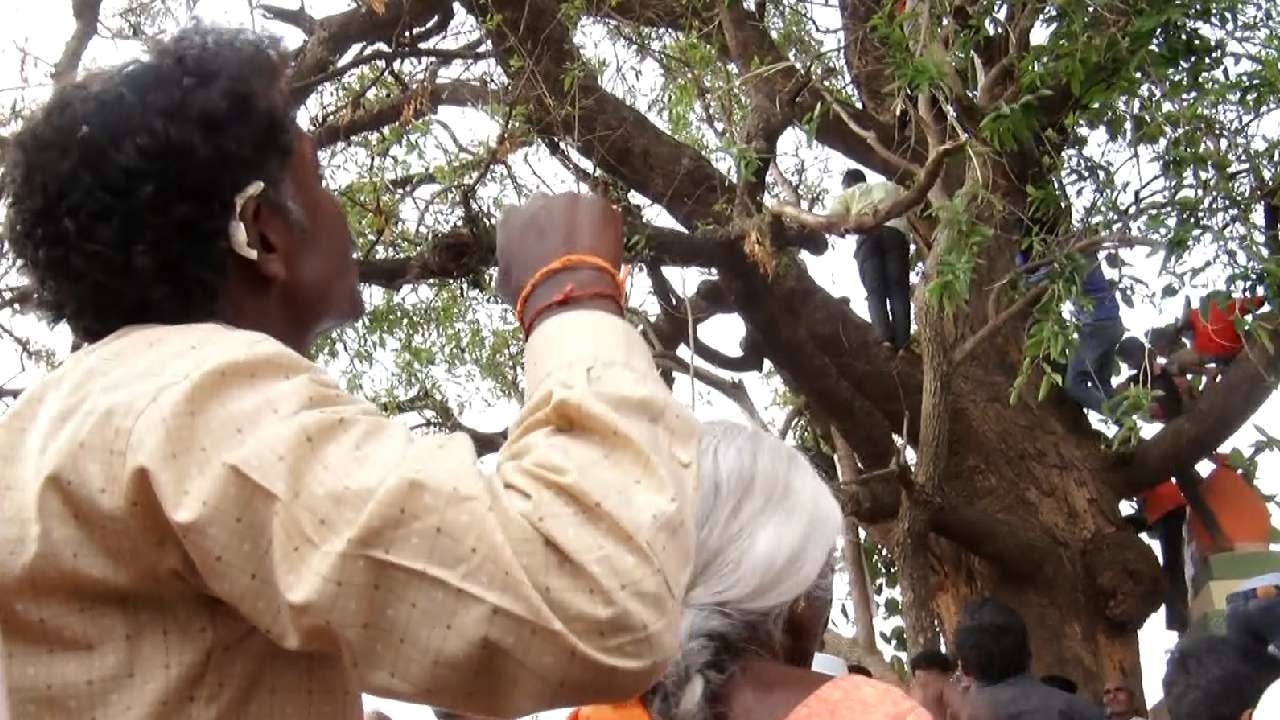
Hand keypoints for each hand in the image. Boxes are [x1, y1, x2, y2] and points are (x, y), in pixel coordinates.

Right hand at [495, 193, 623, 306]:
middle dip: (557, 222)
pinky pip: (604, 213)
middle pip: (549, 206)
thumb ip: (510, 258)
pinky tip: (605, 251)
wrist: (569, 297)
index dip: (534, 232)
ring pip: (578, 208)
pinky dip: (606, 228)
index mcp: (511, 217)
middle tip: (569, 248)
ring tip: (590, 253)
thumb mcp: (507, 281)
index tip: (543, 246)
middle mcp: (538, 201)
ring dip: (583, 224)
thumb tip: (519, 261)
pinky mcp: (598, 204)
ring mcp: (569, 199)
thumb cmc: (534, 297)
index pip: (521, 216)